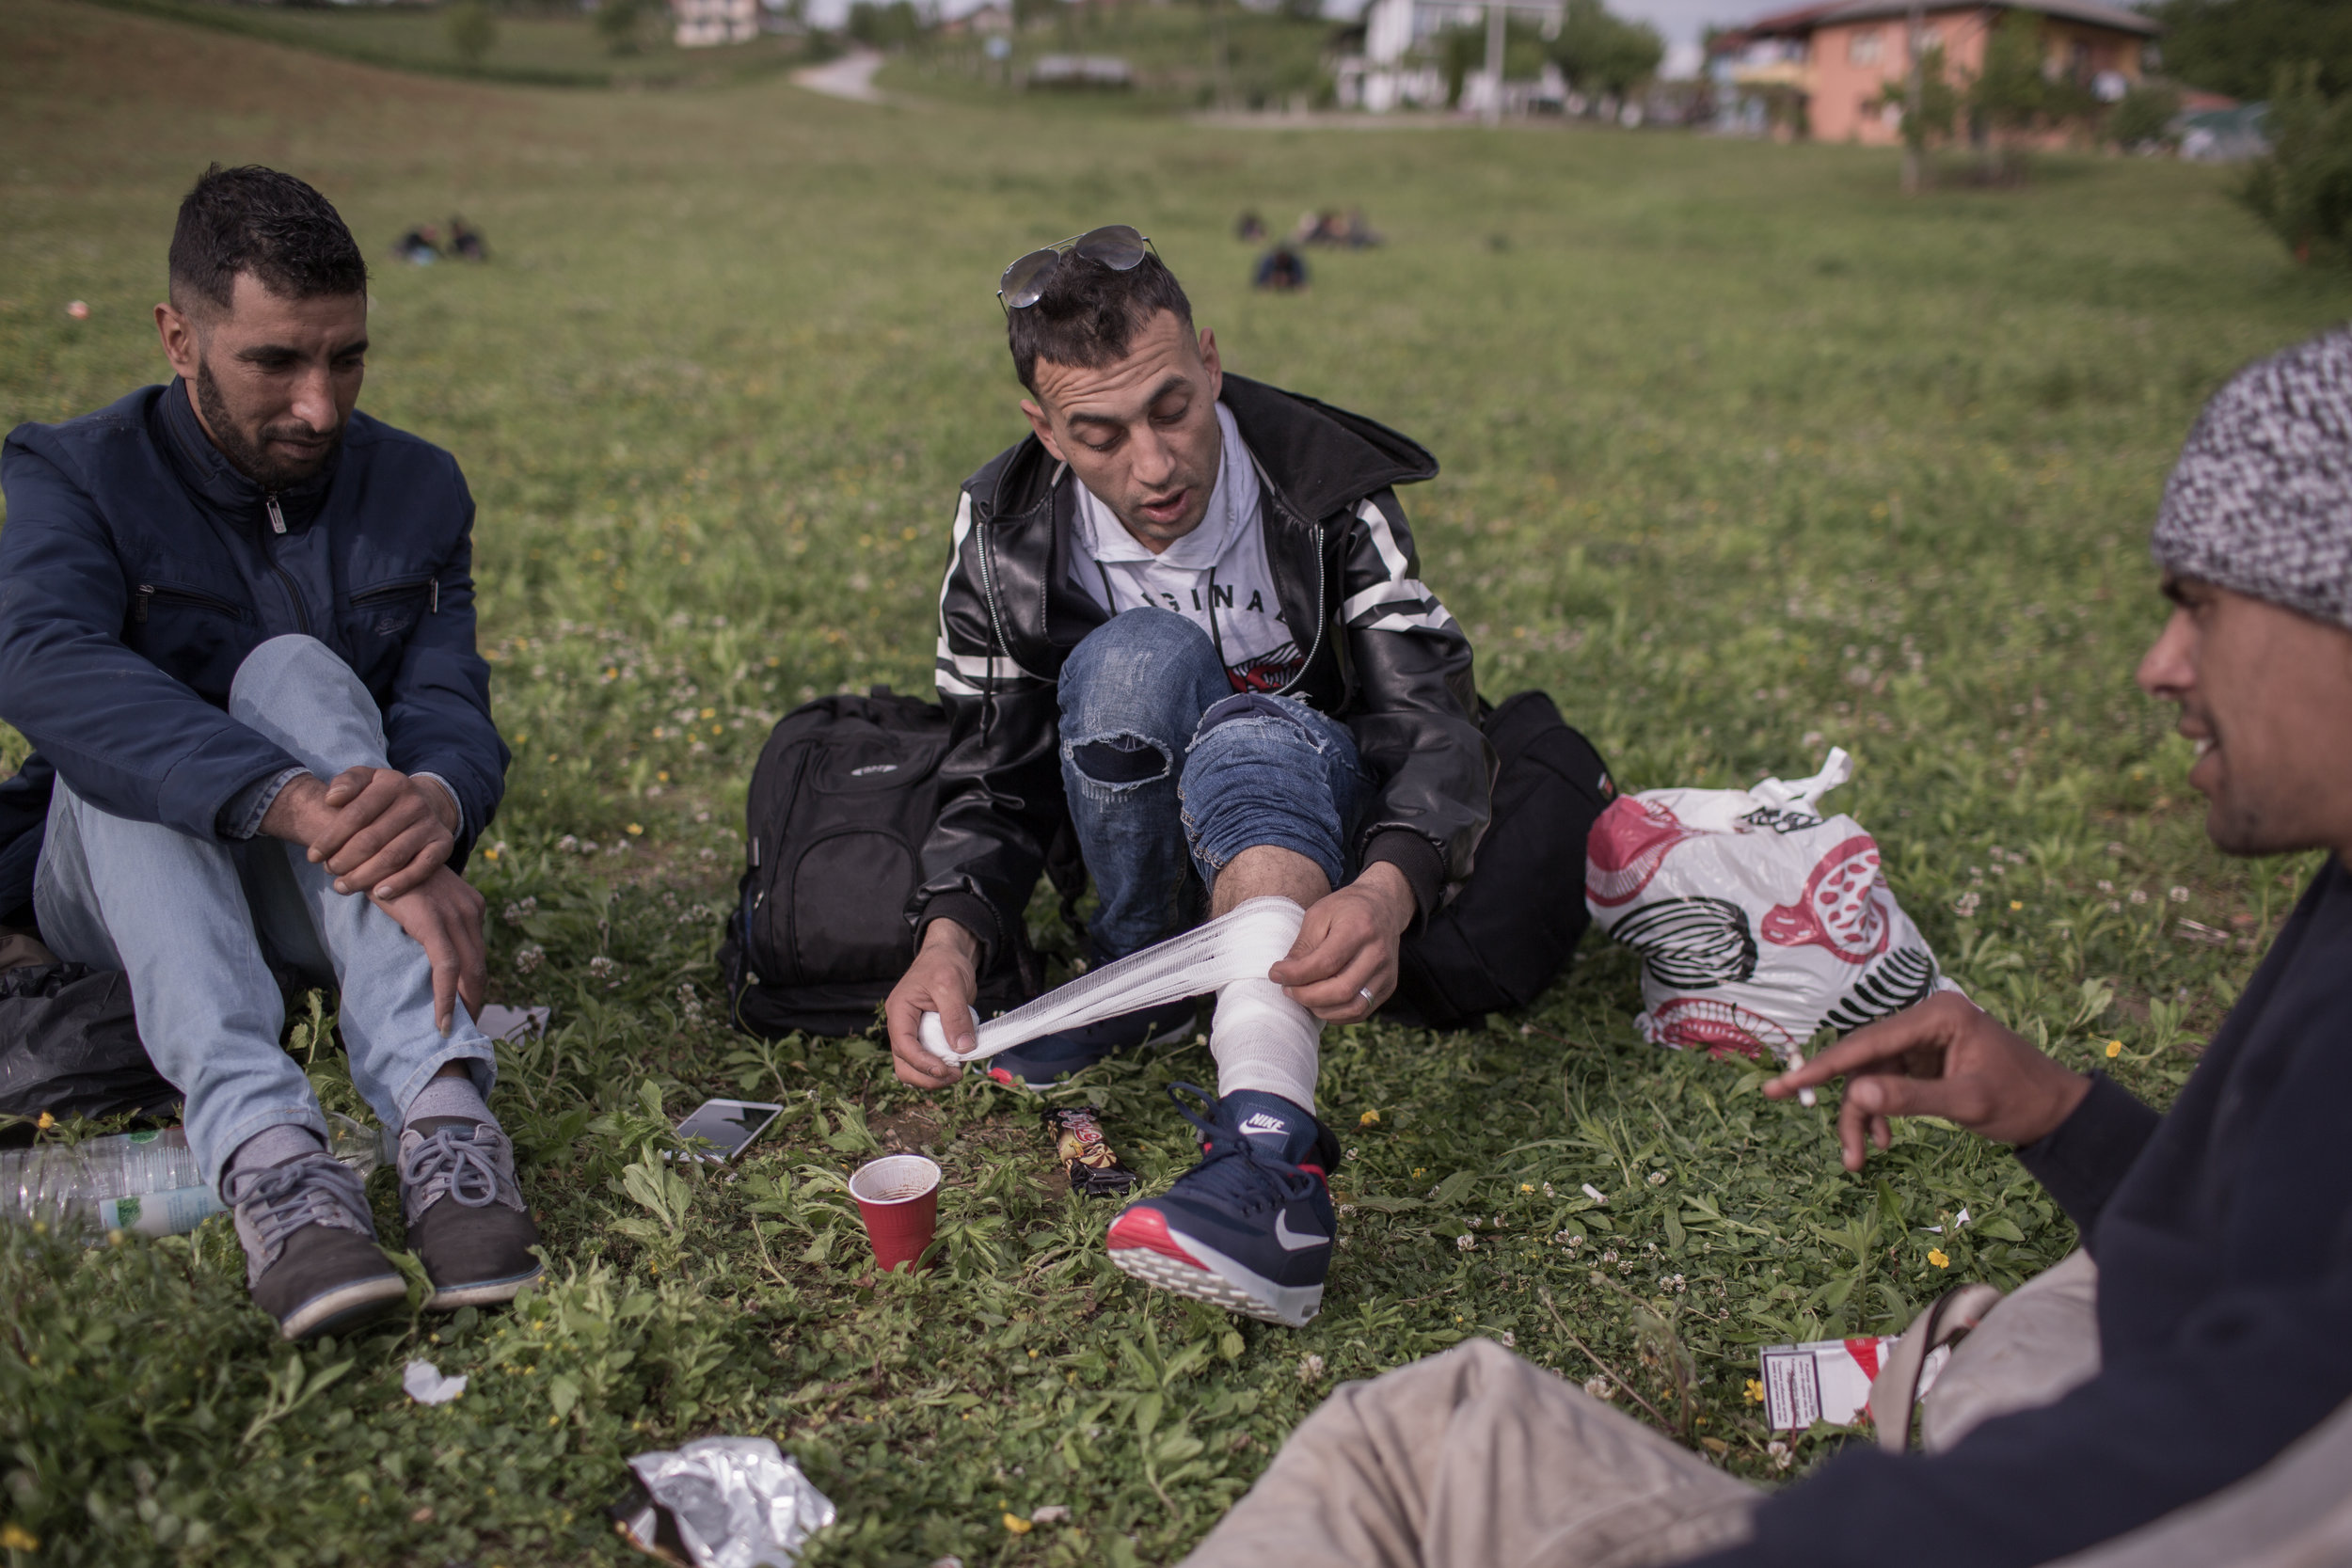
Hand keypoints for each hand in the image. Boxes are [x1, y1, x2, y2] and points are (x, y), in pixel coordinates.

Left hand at [264, 767, 458, 899]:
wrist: (424, 803)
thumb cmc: (381, 796)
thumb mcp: (365, 779)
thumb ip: (346, 782)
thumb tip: (332, 799)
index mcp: (393, 783)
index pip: (355, 815)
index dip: (330, 838)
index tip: (313, 856)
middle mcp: (415, 803)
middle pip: (372, 839)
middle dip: (344, 860)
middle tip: (329, 872)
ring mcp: (431, 824)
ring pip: (393, 857)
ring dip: (364, 877)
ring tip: (343, 886)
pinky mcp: (443, 844)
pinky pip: (422, 868)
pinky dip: (400, 883)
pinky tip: (379, 894)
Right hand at [370, 865, 486, 1034]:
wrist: (367, 845)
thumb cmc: (384, 875)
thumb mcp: (417, 901)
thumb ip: (428, 924)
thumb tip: (422, 956)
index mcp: (470, 905)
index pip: (478, 954)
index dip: (475, 985)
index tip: (468, 1010)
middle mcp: (470, 909)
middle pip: (479, 966)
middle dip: (475, 1001)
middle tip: (467, 1030)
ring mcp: (455, 914)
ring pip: (469, 972)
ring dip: (463, 1006)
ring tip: (453, 1032)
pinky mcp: (434, 921)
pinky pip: (447, 968)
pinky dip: (446, 998)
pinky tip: (441, 1021)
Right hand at [885, 920, 979, 1088]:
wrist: (948, 955)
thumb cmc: (944, 964)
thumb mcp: (951, 985)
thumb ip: (955, 1016)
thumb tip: (963, 1048)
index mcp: (900, 1011)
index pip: (904, 1045)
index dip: (922, 1063)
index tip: (946, 1070)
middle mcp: (901, 1025)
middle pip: (904, 1064)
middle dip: (927, 1076)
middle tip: (955, 1076)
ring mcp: (913, 1033)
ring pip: (913, 1067)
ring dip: (933, 1077)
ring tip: (957, 1073)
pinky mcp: (926, 1036)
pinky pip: (927, 1060)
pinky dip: (940, 1068)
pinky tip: (957, 1064)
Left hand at [1268, 860, 1414, 1022]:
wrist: (1383, 906)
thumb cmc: (1346, 909)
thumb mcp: (1318, 914)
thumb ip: (1303, 946)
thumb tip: (1285, 975)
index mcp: (1359, 928)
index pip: (1325, 963)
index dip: (1296, 974)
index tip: (1275, 974)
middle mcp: (1378, 953)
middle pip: (1341, 990)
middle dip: (1306, 996)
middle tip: (1287, 988)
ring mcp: (1386, 972)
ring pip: (1352, 1007)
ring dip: (1320, 1008)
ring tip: (1302, 995)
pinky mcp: (1388, 986)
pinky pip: (1360, 1011)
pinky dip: (1335, 1013)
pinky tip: (1319, 1002)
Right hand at [1764, 991, 2093, 1170]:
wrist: (2061, 1112)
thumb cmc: (2024, 1101)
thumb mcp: (1967, 1103)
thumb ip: (1910, 1098)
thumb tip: (1855, 1095)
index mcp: (1938, 1015)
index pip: (1868, 1042)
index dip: (1822, 1068)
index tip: (1781, 1086)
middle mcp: (1925, 1018)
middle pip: (1865, 1062)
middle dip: (1851, 1109)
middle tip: (1844, 1152)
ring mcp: (1925, 1038)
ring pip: (1871, 1076)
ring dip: (1864, 1116)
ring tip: (1864, 1157)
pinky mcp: (1926, 1057)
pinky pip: (1888, 1082)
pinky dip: (1881, 1112)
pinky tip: (1884, 1140)